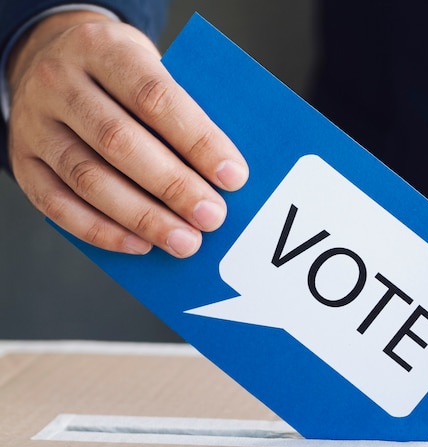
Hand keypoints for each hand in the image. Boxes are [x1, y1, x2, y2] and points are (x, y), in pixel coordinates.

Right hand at [6, 11, 247, 257]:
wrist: (51, 61)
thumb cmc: (120, 75)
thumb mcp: (151, 68)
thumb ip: (181, 111)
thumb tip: (223, 171)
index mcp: (104, 49)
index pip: (154, 96)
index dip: (197, 140)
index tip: (233, 176)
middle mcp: (60, 82)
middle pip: (119, 141)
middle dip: (173, 186)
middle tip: (212, 216)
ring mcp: (35, 124)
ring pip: (88, 178)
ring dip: (143, 217)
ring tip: (184, 241)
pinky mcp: (23, 162)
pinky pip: (57, 205)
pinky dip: (101, 230)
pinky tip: (139, 244)